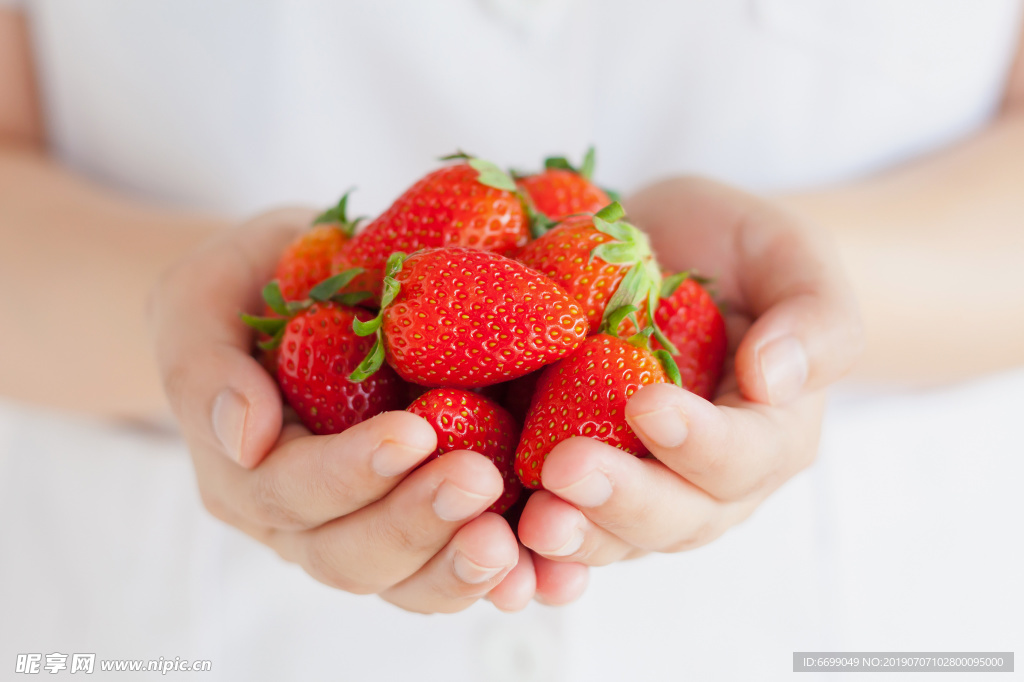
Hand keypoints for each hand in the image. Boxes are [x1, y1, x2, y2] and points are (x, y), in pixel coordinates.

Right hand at [148, 208, 587, 611]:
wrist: (298, 295)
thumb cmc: (246, 290)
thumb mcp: (202, 300)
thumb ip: (207, 364)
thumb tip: (246, 434)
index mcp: (246, 472)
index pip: (290, 492)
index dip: (350, 472)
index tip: (415, 432)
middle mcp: (304, 521)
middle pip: (352, 554)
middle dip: (416, 523)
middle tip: (479, 480)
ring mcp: (366, 527)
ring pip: (408, 580)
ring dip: (461, 567)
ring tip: (515, 541)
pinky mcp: (424, 520)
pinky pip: (456, 565)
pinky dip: (505, 573)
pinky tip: (550, 567)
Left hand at [516, 177, 863, 564]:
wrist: (676, 258)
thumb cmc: (740, 253)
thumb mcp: (791, 257)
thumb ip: (814, 317)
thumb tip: (775, 379)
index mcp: (770, 432)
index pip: (742, 454)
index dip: (697, 440)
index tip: (646, 404)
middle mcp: (708, 481)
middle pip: (675, 516)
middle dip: (621, 500)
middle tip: (566, 472)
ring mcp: (644, 489)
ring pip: (614, 537)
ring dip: (572, 538)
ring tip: (529, 525)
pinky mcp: (584, 483)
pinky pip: (562, 525)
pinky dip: (530, 549)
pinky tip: (495, 546)